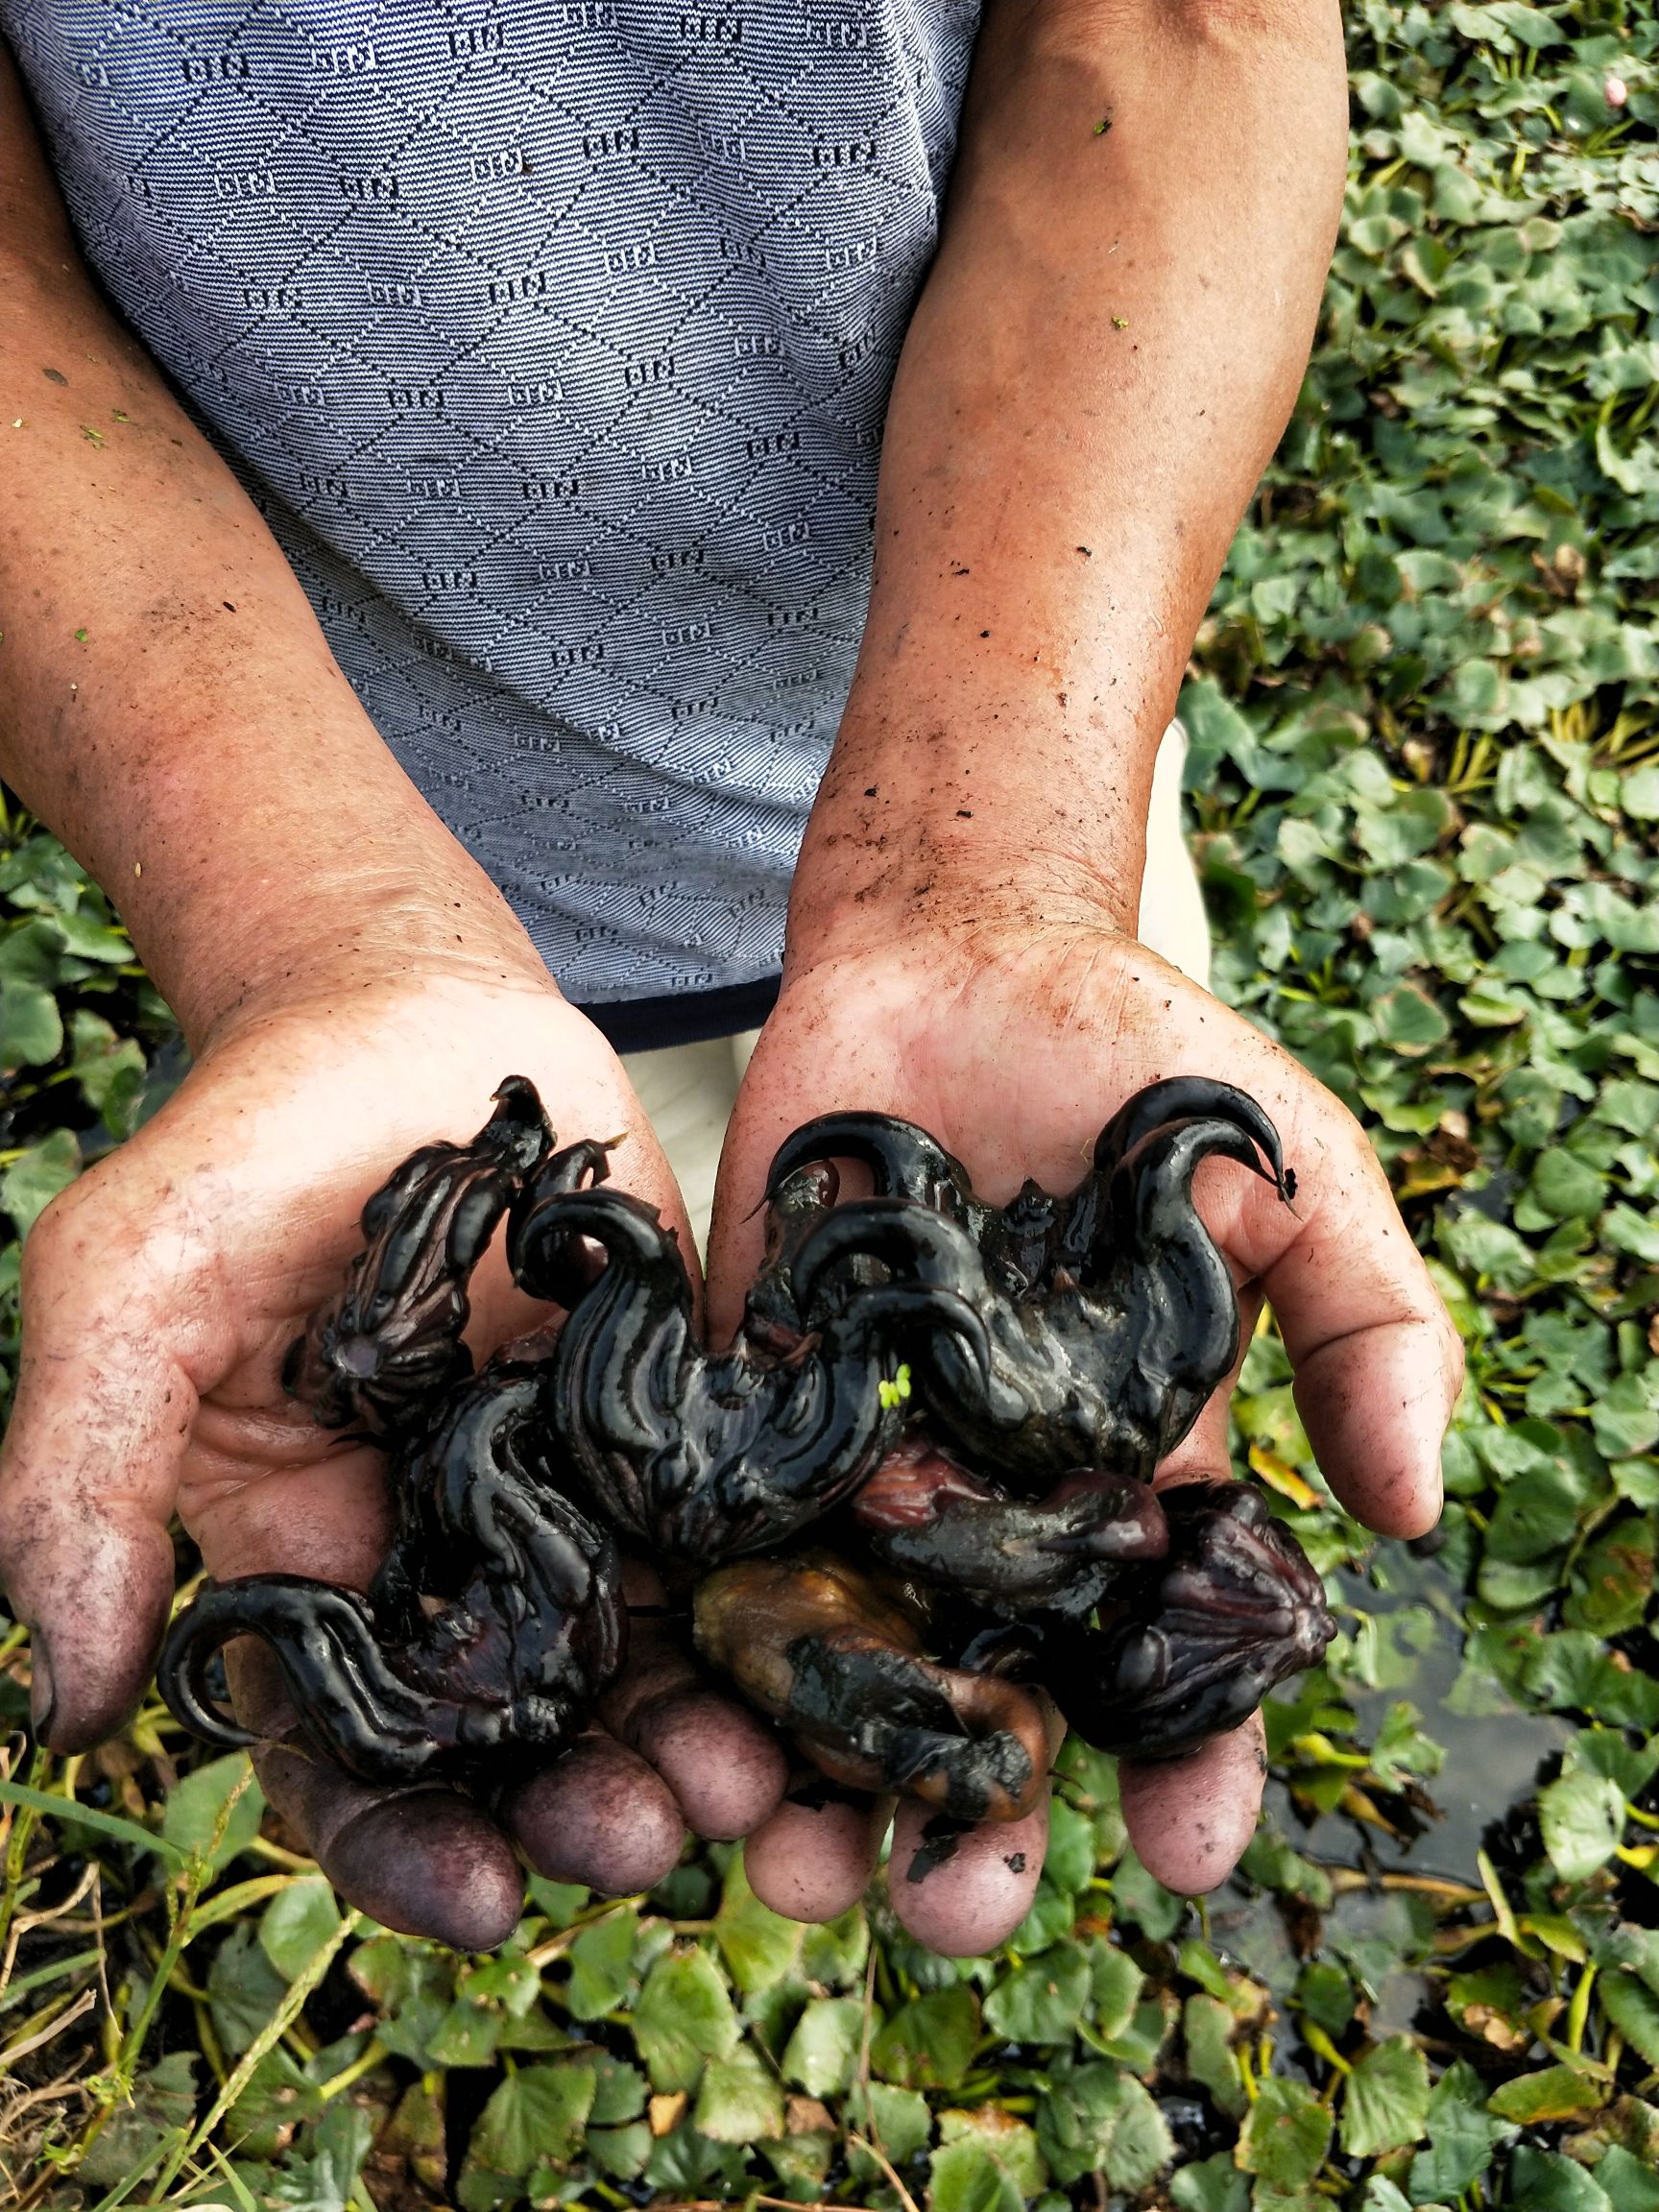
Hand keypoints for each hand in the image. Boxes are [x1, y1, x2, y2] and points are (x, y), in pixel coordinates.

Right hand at [0, 968, 793, 1948]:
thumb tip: (71, 1705)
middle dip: (575, 1808)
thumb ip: (84, 1474)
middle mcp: (446, 1561)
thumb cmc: (244, 1144)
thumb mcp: (128, 1287)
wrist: (406, 1009)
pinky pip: (728, 1539)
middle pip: (515, 1740)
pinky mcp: (668, 1425)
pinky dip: (768, 1607)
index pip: (344, 1755)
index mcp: (308, 1566)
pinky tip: (821, 1644)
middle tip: (649, 1839)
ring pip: (636, 1664)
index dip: (401, 1846)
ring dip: (692, 1738)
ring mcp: (569, 1498)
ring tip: (752, 1778)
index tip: (480, 1900)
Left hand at [706, 911, 1460, 1951]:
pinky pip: (716, 1531)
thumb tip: (1417, 1517)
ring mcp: (860, 1459)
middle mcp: (993, 1502)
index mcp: (1131, 1482)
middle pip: (990, 1694)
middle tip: (952, 1916)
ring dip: (816, 1772)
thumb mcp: (1290, 1178)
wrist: (959, 950)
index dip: (1190, 1764)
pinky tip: (681, 1717)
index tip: (1190, 1857)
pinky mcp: (744, 1402)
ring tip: (793, 1869)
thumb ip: (1370, 1329)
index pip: (1168, 1658)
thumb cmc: (1143, 1059)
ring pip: (842, 1655)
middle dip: (977, 1815)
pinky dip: (699, 1629)